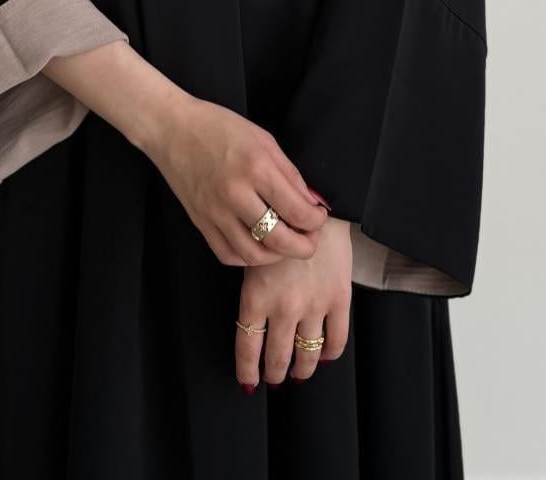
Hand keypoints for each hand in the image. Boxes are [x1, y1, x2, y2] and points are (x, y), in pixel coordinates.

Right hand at [42, 40, 326, 266]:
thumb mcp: (263, 139)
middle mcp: (235, 194)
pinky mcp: (200, 221)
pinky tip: (256, 245)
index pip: (298, 211)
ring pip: (254, 255)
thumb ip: (290, 173)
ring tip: (284, 244)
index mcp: (256, 168)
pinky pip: (227, 254)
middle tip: (310, 240)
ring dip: (276, 256)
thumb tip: (312, 202)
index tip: (319, 217)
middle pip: (279, 240)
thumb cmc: (219, 127)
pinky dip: (247, 257)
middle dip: (304, 247)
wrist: (172, 128)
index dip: (316, 221)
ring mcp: (215, 211)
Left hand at [235, 215, 352, 389]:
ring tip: (298, 373)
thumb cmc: (276, 225)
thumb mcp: (252, 256)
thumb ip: (253, 288)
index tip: (249, 380)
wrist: (313, 205)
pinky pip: (337, 340)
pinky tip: (325, 354)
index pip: (248, 346)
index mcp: (255, 296)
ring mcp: (313, 306)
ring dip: (302, 369)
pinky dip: (331, 353)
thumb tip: (253, 318)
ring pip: (307, 354)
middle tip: (274, 378)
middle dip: (275, 373)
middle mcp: (283, 307)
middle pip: (278, 357)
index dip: (247, 369)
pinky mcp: (338, 300)